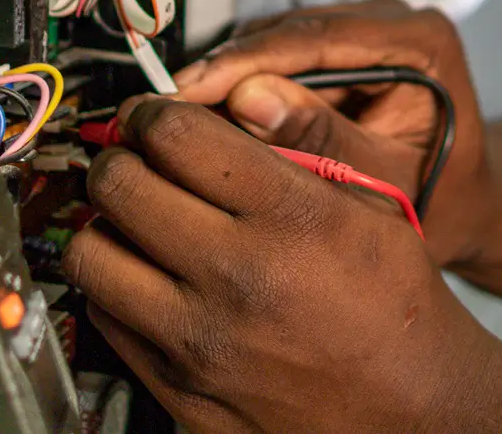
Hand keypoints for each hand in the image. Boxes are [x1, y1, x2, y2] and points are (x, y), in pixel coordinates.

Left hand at [63, 97, 501, 433]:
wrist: (409, 404)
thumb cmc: (393, 299)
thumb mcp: (370, 201)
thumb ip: (298, 146)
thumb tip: (231, 98)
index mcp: (290, 216)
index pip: (175, 134)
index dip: (157, 113)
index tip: (157, 116)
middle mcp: (236, 274)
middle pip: (118, 184)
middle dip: (122, 157)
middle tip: (137, 158)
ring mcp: (198, 338)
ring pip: (92, 252)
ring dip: (106, 223)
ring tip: (137, 219)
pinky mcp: (176, 386)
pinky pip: (105, 316)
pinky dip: (117, 286)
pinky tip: (150, 275)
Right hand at [172, 0, 494, 265]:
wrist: (468, 201)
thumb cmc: (443, 198)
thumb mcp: (386, 181)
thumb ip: (326, 142)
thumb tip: (248, 100)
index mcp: (421, 40)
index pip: (320, 37)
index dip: (246, 63)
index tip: (188, 90)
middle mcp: (393, 20)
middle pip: (292, 32)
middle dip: (224, 72)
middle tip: (160, 110)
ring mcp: (364, 28)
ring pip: (276, 40)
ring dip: (225, 79)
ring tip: (170, 119)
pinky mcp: (337, 47)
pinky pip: (277, 57)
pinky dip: (240, 87)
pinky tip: (201, 122)